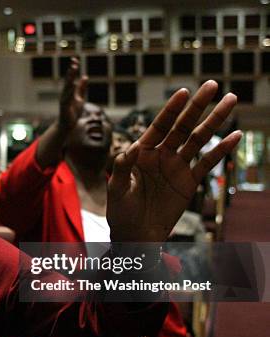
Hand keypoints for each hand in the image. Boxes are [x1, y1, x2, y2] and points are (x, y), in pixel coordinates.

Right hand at [58, 57, 87, 131]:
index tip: (75, 60)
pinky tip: (73, 84)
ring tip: (73, 70)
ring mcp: (64, 100)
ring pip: (67, 87)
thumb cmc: (73, 112)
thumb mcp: (80, 98)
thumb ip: (82, 88)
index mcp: (69, 92)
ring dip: (70, 78)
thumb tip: (85, 77)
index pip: (71, 78)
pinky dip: (70, 91)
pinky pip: (67, 97)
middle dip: (71, 72)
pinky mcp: (65, 107)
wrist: (67, 125)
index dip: (73, 70)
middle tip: (74, 62)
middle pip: (68, 81)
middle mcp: (65, 94)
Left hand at [108, 81, 240, 241]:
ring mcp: (177, 167)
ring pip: (198, 139)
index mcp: (142, 152)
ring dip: (215, 121)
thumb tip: (131, 148)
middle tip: (213, 85)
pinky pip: (207, 163)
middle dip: (197, 106)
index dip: (171, 109)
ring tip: (231, 100)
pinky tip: (235, 136)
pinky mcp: (189, 182)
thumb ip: (123, 167)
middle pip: (182, 126)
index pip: (159, 126)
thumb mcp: (116, 189)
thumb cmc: (121, 211)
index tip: (183, 91)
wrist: (135, 235)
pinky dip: (221, 150)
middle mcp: (161, 155)